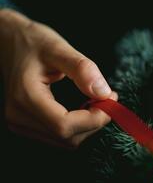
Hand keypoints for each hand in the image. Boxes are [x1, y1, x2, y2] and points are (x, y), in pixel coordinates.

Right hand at [0, 9, 116, 147]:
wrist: (8, 42)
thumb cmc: (33, 41)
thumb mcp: (58, 48)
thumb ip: (82, 69)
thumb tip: (104, 93)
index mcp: (25, 97)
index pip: (64, 126)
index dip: (94, 119)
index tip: (112, 99)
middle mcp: (18, 116)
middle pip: (67, 138)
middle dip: (94, 121)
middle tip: (108, 98)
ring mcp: (20, 124)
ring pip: (66, 141)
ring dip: (88, 125)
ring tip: (97, 101)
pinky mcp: (27, 126)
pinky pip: (60, 137)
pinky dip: (79, 126)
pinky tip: (84, 108)